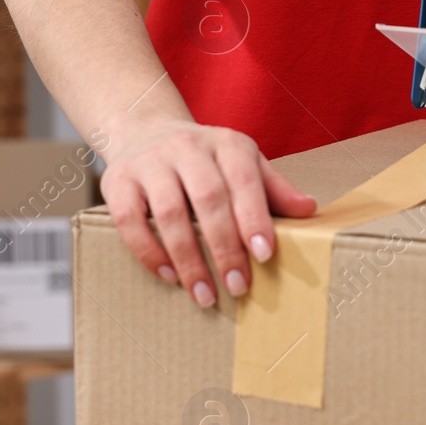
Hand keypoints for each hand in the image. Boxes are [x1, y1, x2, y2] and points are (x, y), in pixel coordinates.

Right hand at [98, 119, 316, 306]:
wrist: (146, 130)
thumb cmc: (207, 160)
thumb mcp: (243, 164)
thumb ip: (273, 189)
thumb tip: (309, 210)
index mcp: (227, 144)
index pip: (243, 181)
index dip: (254, 219)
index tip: (264, 255)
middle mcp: (187, 147)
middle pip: (208, 199)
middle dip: (224, 247)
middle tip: (237, 286)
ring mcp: (149, 162)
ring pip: (169, 213)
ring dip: (188, 259)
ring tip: (204, 294)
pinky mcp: (117, 181)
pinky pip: (129, 221)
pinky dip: (149, 252)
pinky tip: (170, 277)